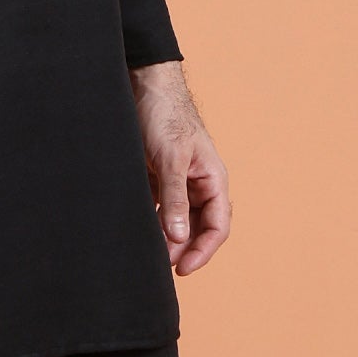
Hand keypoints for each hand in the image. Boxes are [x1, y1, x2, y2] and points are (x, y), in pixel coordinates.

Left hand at [131, 62, 230, 274]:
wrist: (144, 86)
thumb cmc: (165, 116)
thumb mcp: (170, 159)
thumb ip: (174, 199)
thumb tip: (176, 237)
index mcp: (213, 179)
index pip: (217, 225)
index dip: (203, 250)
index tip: (183, 269)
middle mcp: (200, 184)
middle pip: (198, 227)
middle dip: (183, 249)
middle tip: (159, 266)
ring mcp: (179, 182)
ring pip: (178, 220)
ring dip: (166, 238)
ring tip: (148, 254)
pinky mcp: (159, 178)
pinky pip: (160, 208)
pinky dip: (153, 222)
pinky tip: (139, 232)